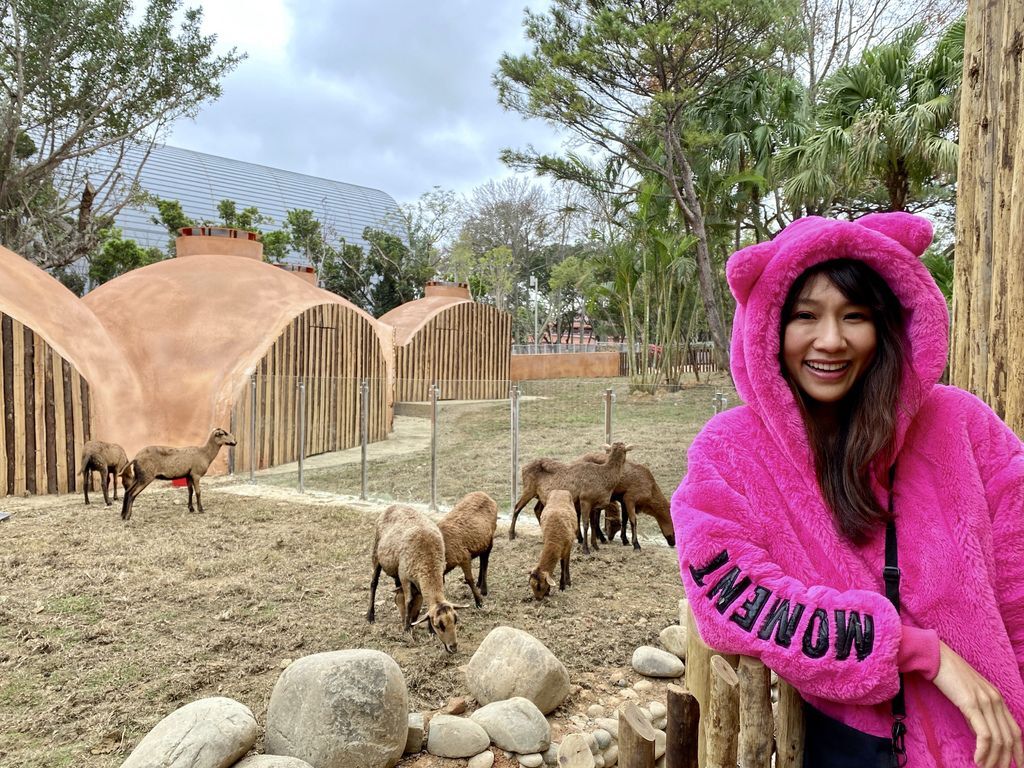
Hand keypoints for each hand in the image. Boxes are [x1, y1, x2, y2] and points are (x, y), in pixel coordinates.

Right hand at [932, 640, 1023, 767]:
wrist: (935, 657)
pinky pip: (984, 734)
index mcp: (997, 697)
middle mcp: (995, 700)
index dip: (1019, 751)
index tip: (1017, 765)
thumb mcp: (968, 694)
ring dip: (993, 760)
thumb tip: (980, 733)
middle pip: (1009, 738)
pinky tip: (978, 760)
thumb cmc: (948, 674)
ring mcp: (985, 701)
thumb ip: (978, 712)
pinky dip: (983, 751)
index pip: (1016, 730)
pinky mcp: (971, 704)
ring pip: (998, 739)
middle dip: (1006, 760)